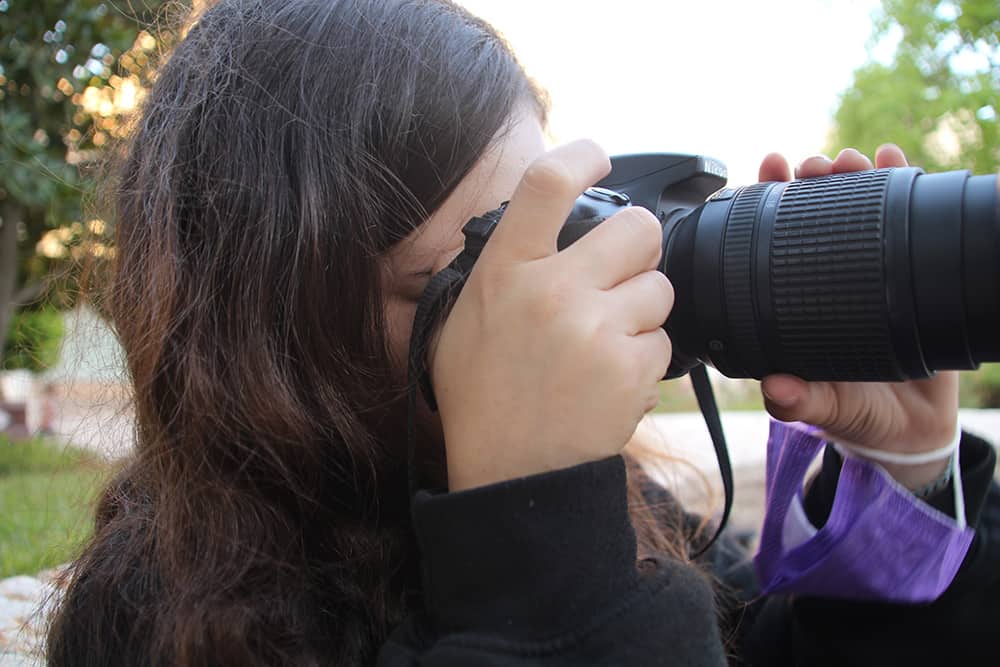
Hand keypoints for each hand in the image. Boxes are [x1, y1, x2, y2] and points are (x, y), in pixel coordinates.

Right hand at [430, 140, 673, 491]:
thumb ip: (499, 272)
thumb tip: (531, 229)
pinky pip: (664, 340)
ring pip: (660, 288)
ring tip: (605, 343)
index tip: (598, 155)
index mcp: (506, 272)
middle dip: (637, 249)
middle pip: (638, 228)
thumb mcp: (462, 323)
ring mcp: (597, 329)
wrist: (511, 475)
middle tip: (619, 275)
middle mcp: (553, 290)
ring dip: (642, 311)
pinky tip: (610, 379)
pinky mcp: (632, 368)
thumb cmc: (483, 398)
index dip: (581, 153)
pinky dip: (644, 357)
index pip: (547, 182)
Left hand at [757, 146, 958, 489]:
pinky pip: (907, 223)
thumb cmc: (858, 416)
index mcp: (796, 303)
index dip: (769, 204)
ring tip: (853, 161)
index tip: (767, 173)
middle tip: (814, 166)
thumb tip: (777, 390)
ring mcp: (871, 273)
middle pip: (817, 213)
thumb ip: (801, 404)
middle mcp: (829, 280)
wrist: (914, 431)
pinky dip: (902, 186)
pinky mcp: (911, 275)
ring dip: (855, 175)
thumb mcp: (826, 410)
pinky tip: (898, 160)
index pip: (776, 242)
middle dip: (813, 180)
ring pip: (861, 209)